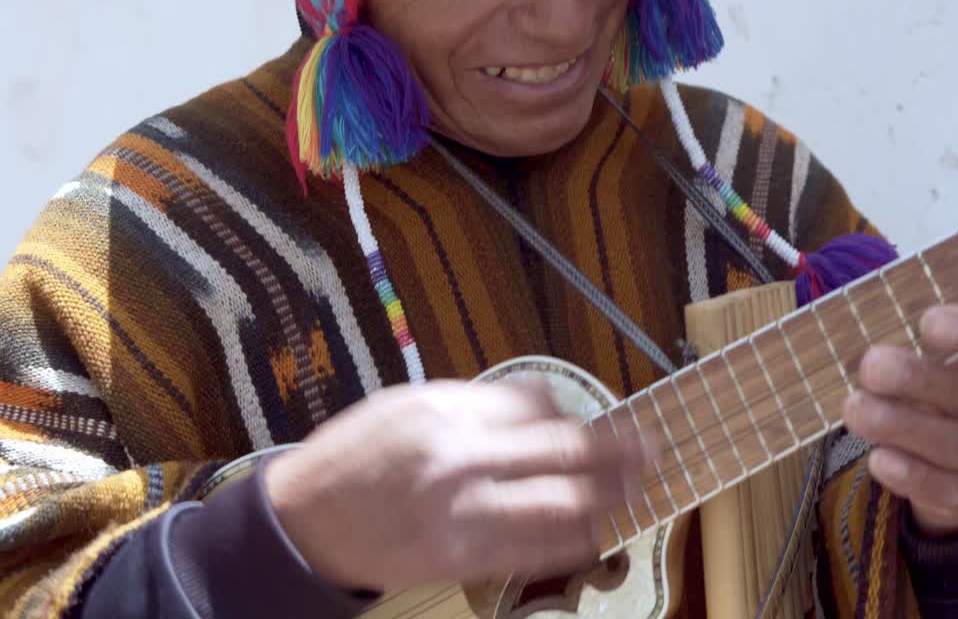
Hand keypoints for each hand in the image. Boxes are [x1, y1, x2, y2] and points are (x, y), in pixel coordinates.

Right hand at [263, 375, 649, 591]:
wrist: (306, 522)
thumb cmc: (356, 456)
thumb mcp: (409, 404)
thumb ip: (474, 402)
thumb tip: (538, 402)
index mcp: (447, 411)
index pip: (535, 403)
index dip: (573, 410)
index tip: (593, 415)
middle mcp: (461, 458)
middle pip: (560, 451)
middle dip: (613, 450)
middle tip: (649, 446)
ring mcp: (464, 513)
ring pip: (557, 505)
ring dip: (606, 496)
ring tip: (638, 487)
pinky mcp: (461, 558)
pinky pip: (532, 549)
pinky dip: (572, 539)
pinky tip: (597, 532)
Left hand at [842, 305, 957, 537]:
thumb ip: (939, 348)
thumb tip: (881, 357)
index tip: (927, 323)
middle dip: (917, 380)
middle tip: (870, 366)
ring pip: (956, 445)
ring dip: (900, 426)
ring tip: (855, 408)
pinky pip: (948, 489)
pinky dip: (910, 475)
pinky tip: (878, 458)